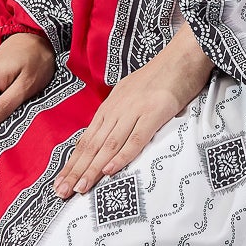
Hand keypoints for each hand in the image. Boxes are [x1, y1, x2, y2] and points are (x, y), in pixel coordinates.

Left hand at [53, 21, 214, 198]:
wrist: (184, 53)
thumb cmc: (163, 74)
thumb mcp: (133, 91)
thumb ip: (121, 111)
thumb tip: (110, 132)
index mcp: (112, 105)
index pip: (87, 138)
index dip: (73, 161)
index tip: (61, 180)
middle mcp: (118, 108)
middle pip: (93, 144)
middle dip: (76, 169)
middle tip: (62, 192)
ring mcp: (135, 109)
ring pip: (109, 144)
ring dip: (93, 168)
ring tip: (80, 187)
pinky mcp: (155, 112)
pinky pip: (136, 138)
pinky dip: (122, 155)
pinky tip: (110, 170)